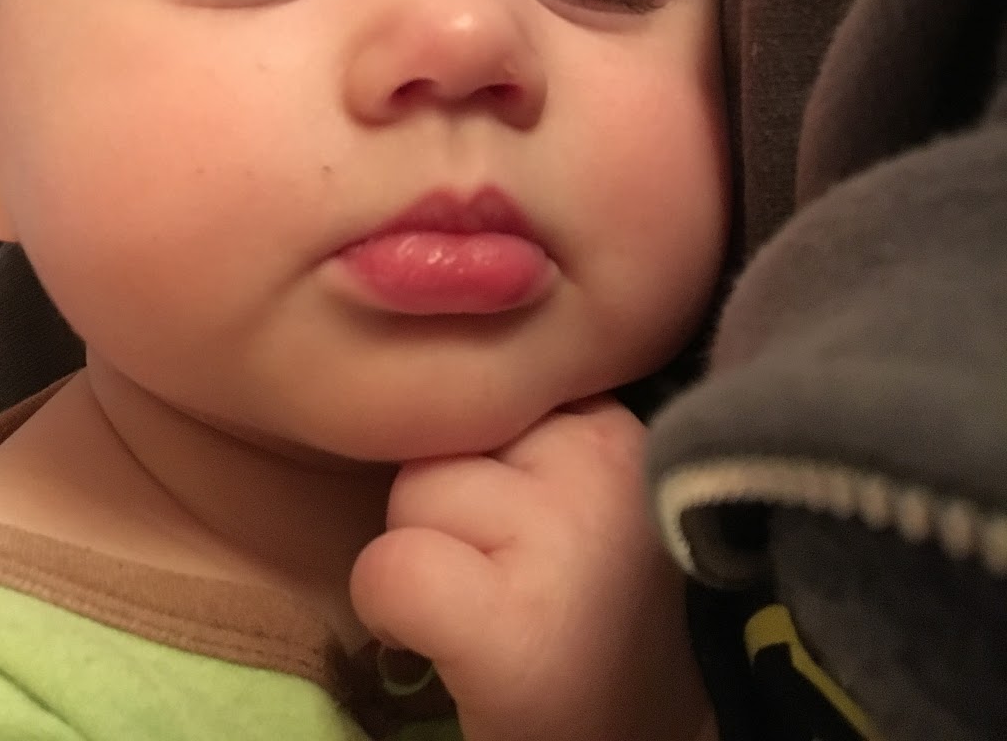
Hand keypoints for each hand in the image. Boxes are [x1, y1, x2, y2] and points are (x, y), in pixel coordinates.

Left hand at [350, 397, 714, 740]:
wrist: (650, 731)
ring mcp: (561, 535)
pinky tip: (446, 642)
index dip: (476, 453)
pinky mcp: (514, 624)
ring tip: (492, 605)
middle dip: (449, 500)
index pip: (483, 380)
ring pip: (411, 494)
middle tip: (508, 572)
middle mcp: (600, 458)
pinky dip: (393, 611)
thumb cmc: (593, 608)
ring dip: (427, 550)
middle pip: (443, 430)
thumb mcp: (580, 481)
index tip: (513, 513)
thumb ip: (529, 418)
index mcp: (614, 415)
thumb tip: (440, 341)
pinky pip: (392, 572)